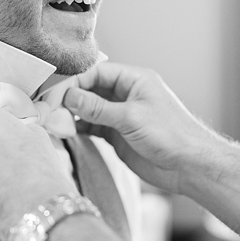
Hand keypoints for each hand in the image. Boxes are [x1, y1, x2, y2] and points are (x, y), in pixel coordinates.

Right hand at [64, 62, 214, 193]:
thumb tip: (68, 96)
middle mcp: (126, 95)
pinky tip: (65, 131)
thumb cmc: (170, 135)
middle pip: (90, 89)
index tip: (55, 94)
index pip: (97, 73)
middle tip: (49, 108)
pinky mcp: (116, 134)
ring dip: (71, 114)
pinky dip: (77, 128)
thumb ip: (97, 107)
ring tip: (53, 121)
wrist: (190, 167)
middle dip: (70, 97)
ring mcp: (120, 115)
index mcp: (134, 80)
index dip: (75, 81)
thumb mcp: (130, 118)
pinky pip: (91, 125)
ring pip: (88, 108)